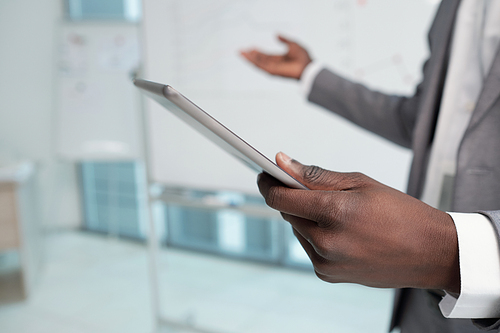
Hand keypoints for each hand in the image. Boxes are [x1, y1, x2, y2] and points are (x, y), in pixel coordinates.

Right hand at [240, 35, 311, 79]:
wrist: (307, 66)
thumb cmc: (303, 57)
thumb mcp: (292, 44)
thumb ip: (283, 39)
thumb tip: (276, 34)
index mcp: (279, 59)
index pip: (265, 56)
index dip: (257, 52)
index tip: (250, 48)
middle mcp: (275, 64)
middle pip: (259, 60)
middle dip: (250, 55)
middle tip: (241, 51)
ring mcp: (273, 68)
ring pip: (258, 63)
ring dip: (249, 59)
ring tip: (241, 54)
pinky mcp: (273, 71)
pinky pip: (261, 66)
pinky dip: (254, 62)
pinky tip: (248, 57)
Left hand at [258, 153, 459, 293]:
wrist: (431, 253)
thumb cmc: (402, 214)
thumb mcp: (360, 183)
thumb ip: (316, 175)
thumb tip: (283, 163)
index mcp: (334, 213)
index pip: (280, 198)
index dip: (268, 184)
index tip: (264, 174)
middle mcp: (325, 241)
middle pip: (288, 214)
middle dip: (293, 198)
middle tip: (314, 190)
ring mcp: (326, 262)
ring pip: (298, 230)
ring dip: (306, 218)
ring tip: (338, 213)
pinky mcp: (328, 275)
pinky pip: (309, 247)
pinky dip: (316, 236)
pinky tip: (340, 231)